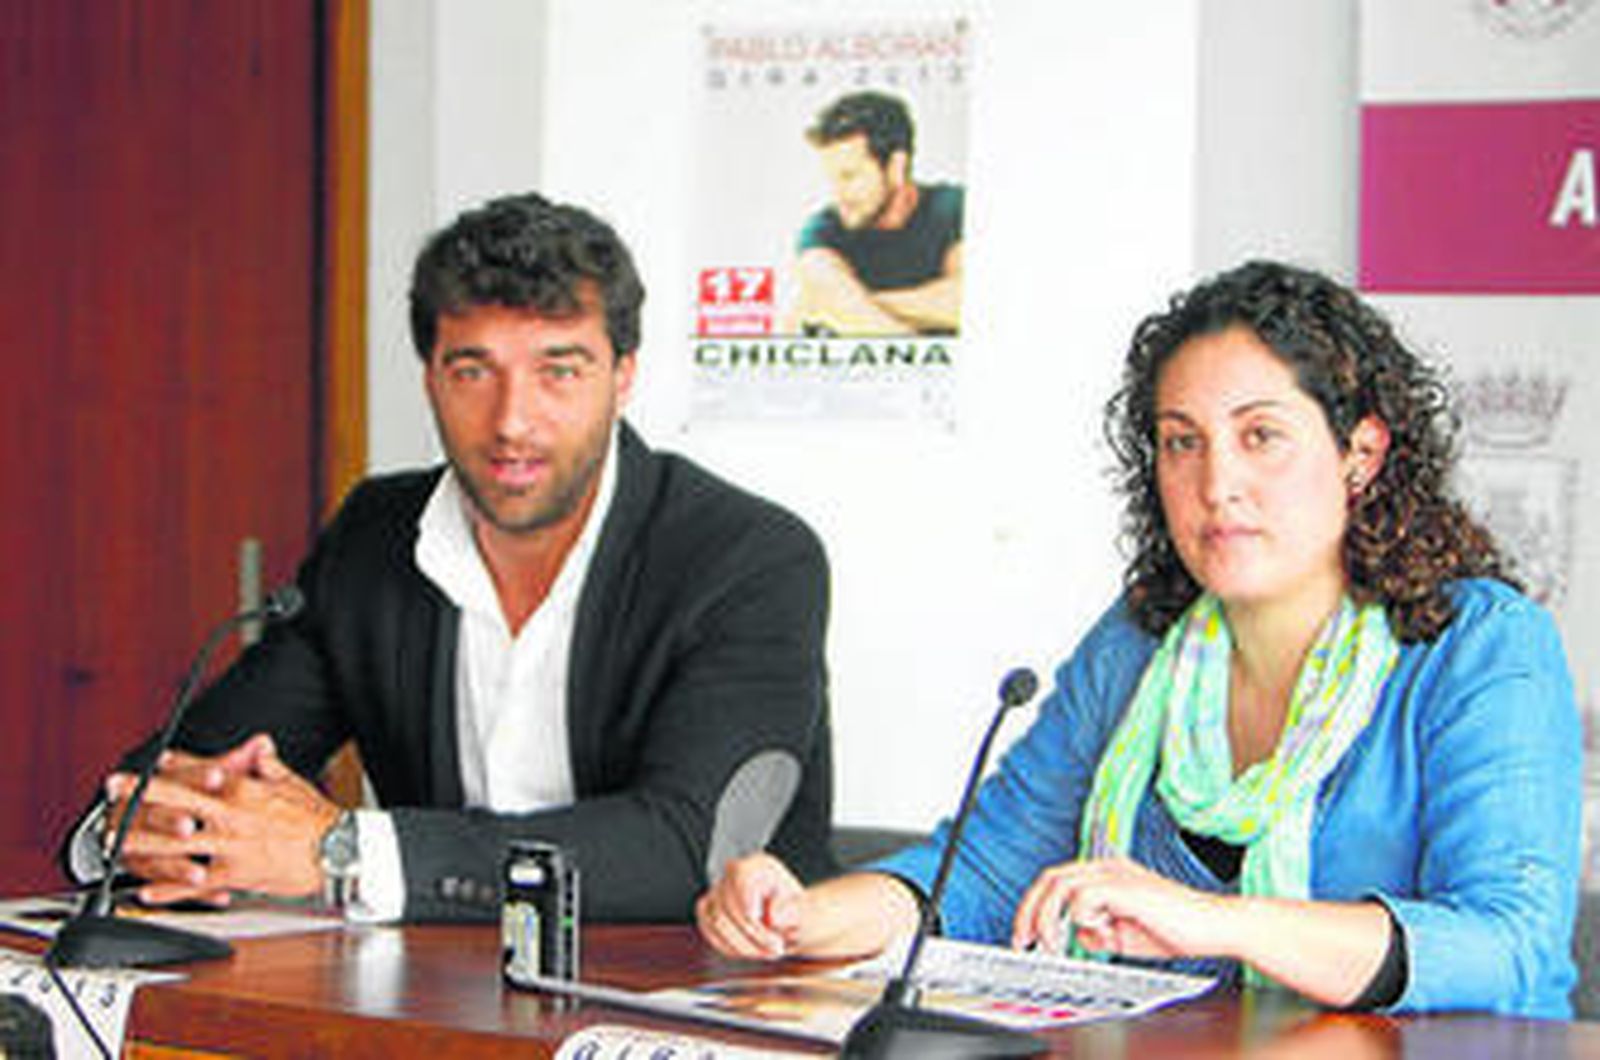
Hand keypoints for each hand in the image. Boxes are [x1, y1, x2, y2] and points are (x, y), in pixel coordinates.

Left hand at [106, 741, 339, 905]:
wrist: (339, 849)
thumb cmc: (319, 819)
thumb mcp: (293, 781)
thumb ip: (269, 765)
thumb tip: (260, 748)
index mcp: (245, 788)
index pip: (201, 771)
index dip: (172, 764)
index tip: (151, 762)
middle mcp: (231, 814)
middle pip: (176, 800)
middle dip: (141, 793)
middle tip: (115, 789)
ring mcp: (229, 844)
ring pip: (175, 843)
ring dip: (141, 842)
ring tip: (115, 842)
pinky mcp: (235, 873)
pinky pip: (194, 883)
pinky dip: (168, 889)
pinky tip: (147, 891)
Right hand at [695, 853, 805, 959]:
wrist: (794, 926)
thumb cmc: (801, 916)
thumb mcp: (808, 912)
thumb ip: (795, 911)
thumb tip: (774, 915)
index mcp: (758, 866)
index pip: (741, 878)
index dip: (747, 905)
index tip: (761, 923)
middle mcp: (734, 874)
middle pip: (728, 905)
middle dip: (752, 934)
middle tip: (775, 948)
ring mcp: (718, 892)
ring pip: (716, 921)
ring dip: (742, 944)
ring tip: (766, 950)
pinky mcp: (709, 912)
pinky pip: (710, 932)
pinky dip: (730, 947)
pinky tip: (751, 949)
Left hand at [1011, 856, 1235, 959]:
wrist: (1215, 927)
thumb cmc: (1179, 930)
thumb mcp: (1127, 935)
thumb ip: (1100, 932)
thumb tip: (1080, 936)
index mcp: (1107, 874)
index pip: (1056, 881)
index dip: (1033, 907)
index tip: (1024, 936)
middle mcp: (1108, 868)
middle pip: (1050, 879)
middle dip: (1029, 911)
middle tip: (1023, 942)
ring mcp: (1117, 875)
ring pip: (1060, 885)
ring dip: (1048, 918)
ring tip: (1053, 945)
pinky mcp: (1127, 887)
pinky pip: (1085, 897)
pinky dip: (1082, 917)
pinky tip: (1100, 932)